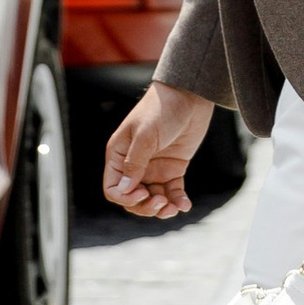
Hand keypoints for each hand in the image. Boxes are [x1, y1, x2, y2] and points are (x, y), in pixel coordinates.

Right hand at [104, 81, 214, 218]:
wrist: (189, 96)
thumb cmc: (161, 109)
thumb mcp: (145, 135)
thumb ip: (135, 162)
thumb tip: (124, 190)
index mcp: (119, 155)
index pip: (113, 188)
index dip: (125, 198)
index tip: (142, 194)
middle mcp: (134, 165)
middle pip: (132, 198)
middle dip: (145, 207)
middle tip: (161, 204)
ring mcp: (154, 168)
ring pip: (152, 199)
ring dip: (162, 209)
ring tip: (174, 208)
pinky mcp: (173, 169)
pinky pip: (172, 192)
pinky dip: (177, 201)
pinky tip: (185, 205)